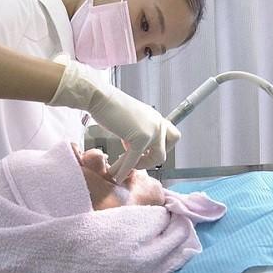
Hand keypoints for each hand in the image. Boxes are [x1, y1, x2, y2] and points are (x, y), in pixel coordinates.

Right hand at [48, 58, 179, 181]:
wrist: (100, 98)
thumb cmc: (110, 107)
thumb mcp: (131, 121)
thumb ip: (136, 134)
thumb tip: (132, 149)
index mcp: (156, 118)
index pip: (172, 138)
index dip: (161, 148)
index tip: (146, 153)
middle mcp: (158, 123)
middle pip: (164, 151)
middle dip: (151, 161)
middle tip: (137, 162)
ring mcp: (151, 131)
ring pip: (154, 159)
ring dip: (138, 167)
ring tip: (123, 170)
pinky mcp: (140, 138)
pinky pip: (134, 159)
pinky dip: (125, 169)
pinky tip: (117, 174)